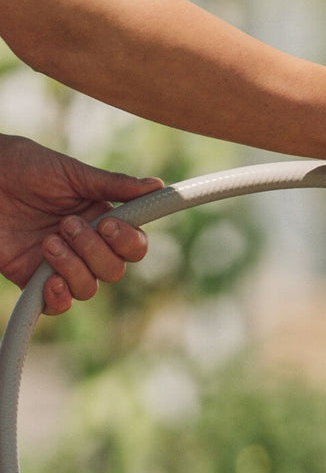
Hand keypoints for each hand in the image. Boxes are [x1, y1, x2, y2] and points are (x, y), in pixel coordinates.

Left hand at [0, 134, 161, 314]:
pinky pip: (58, 305)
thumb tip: (157, 186)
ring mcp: (60, 264)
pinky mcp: (33, 279)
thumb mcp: (69, 172)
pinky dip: (59, 298)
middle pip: (114, 271)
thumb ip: (112, 185)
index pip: (133, 246)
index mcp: (100, 220)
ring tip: (48, 241)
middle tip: (66, 224)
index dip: (128, 242)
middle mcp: (85, 246)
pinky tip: (50, 280)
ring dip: (73, 268)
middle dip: (93, 251)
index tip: (108, 225)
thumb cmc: (21, 167)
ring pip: (89, 289)